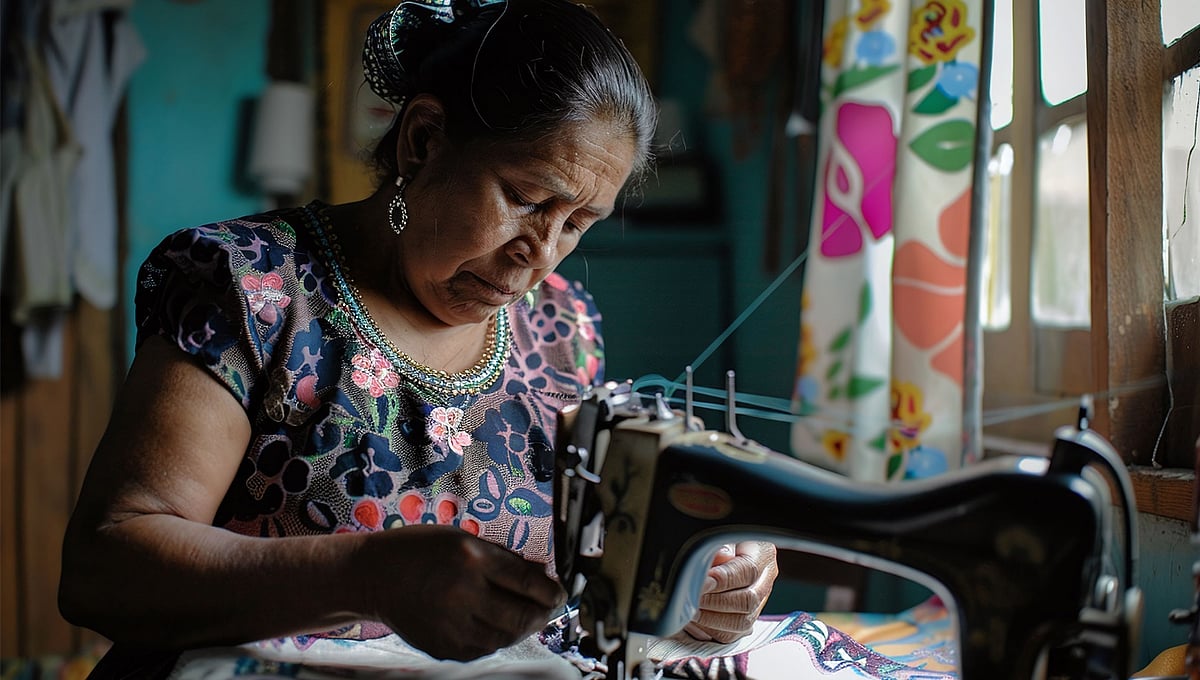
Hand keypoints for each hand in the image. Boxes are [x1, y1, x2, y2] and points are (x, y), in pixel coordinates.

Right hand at [358, 524, 564, 660]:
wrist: (373, 576)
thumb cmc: (419, 550)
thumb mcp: (462, 539)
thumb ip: (501, 558)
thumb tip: (540, 577)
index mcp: (471, 558)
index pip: (528, 582)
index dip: (551, 591)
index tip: (558, 592)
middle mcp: (463, 593)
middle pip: (522, 616)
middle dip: (542, 614)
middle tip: (547, 608)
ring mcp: (452, 624)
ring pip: (505, 637)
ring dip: (521, 628)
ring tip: (523, 617)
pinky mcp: (442, 646)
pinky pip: (483, 649)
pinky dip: (496, 638)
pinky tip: (495, 625)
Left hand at [683, 541, 777, 643]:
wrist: (731, 548)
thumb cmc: (722, 538)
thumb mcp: (721, 532)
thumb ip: (720, 544)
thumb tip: (722, 555)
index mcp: (763, 554)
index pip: (748, 570)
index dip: (724, 579)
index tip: (702, 581)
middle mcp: (765, 581)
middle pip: (747, 600)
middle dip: (715, 602)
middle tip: (691, 597)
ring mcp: (758, 604)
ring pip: (741, 623)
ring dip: (711, 619)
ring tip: (690, 610)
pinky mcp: (746, 620)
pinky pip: (731, 635)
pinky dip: (710, 630)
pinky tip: (694, 621)